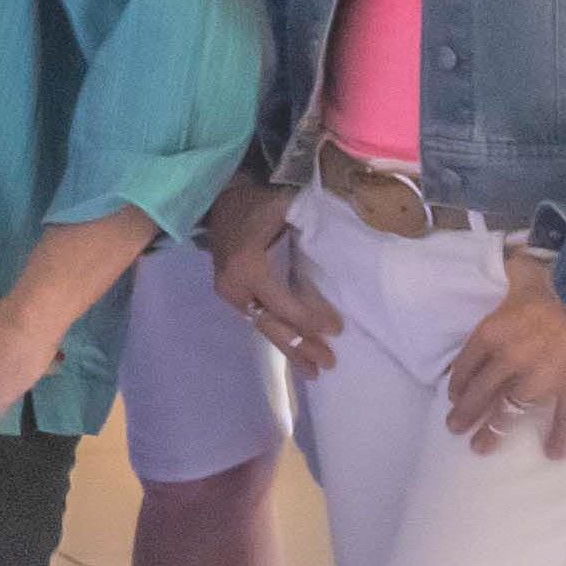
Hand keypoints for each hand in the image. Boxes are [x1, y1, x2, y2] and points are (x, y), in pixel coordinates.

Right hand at [207, 191, 340, 371]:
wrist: (221, 195)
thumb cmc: (257, 201)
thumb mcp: (285, 208)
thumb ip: (310, 227)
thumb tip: (343, 251)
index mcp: (247, 267)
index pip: (282, 304)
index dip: (309, 319)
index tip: (337, 330)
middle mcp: (234, 286)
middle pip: (270, 324)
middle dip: (299, 346)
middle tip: (327, 364)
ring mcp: (230, 292)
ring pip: (263, 326)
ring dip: (289, 348)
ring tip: (313, 370)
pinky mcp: (232, 293)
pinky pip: (258, 319)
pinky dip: (278, 334)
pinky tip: (295, 350)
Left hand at [444, 265, 565, 457]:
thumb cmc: (560, 280)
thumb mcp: (522, 270)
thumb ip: (509, 270)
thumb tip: (506, 260)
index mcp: (493, 332)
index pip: (466, 364)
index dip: (458, 383)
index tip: (453, 397)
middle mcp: (509, 360)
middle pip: (481, 393)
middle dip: (466, 413)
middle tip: (454, 428)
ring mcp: (540, 378)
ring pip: (510, 410)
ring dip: (494, 432)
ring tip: (481, 448)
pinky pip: (562, 418)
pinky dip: (560, 436)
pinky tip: (555, 453)